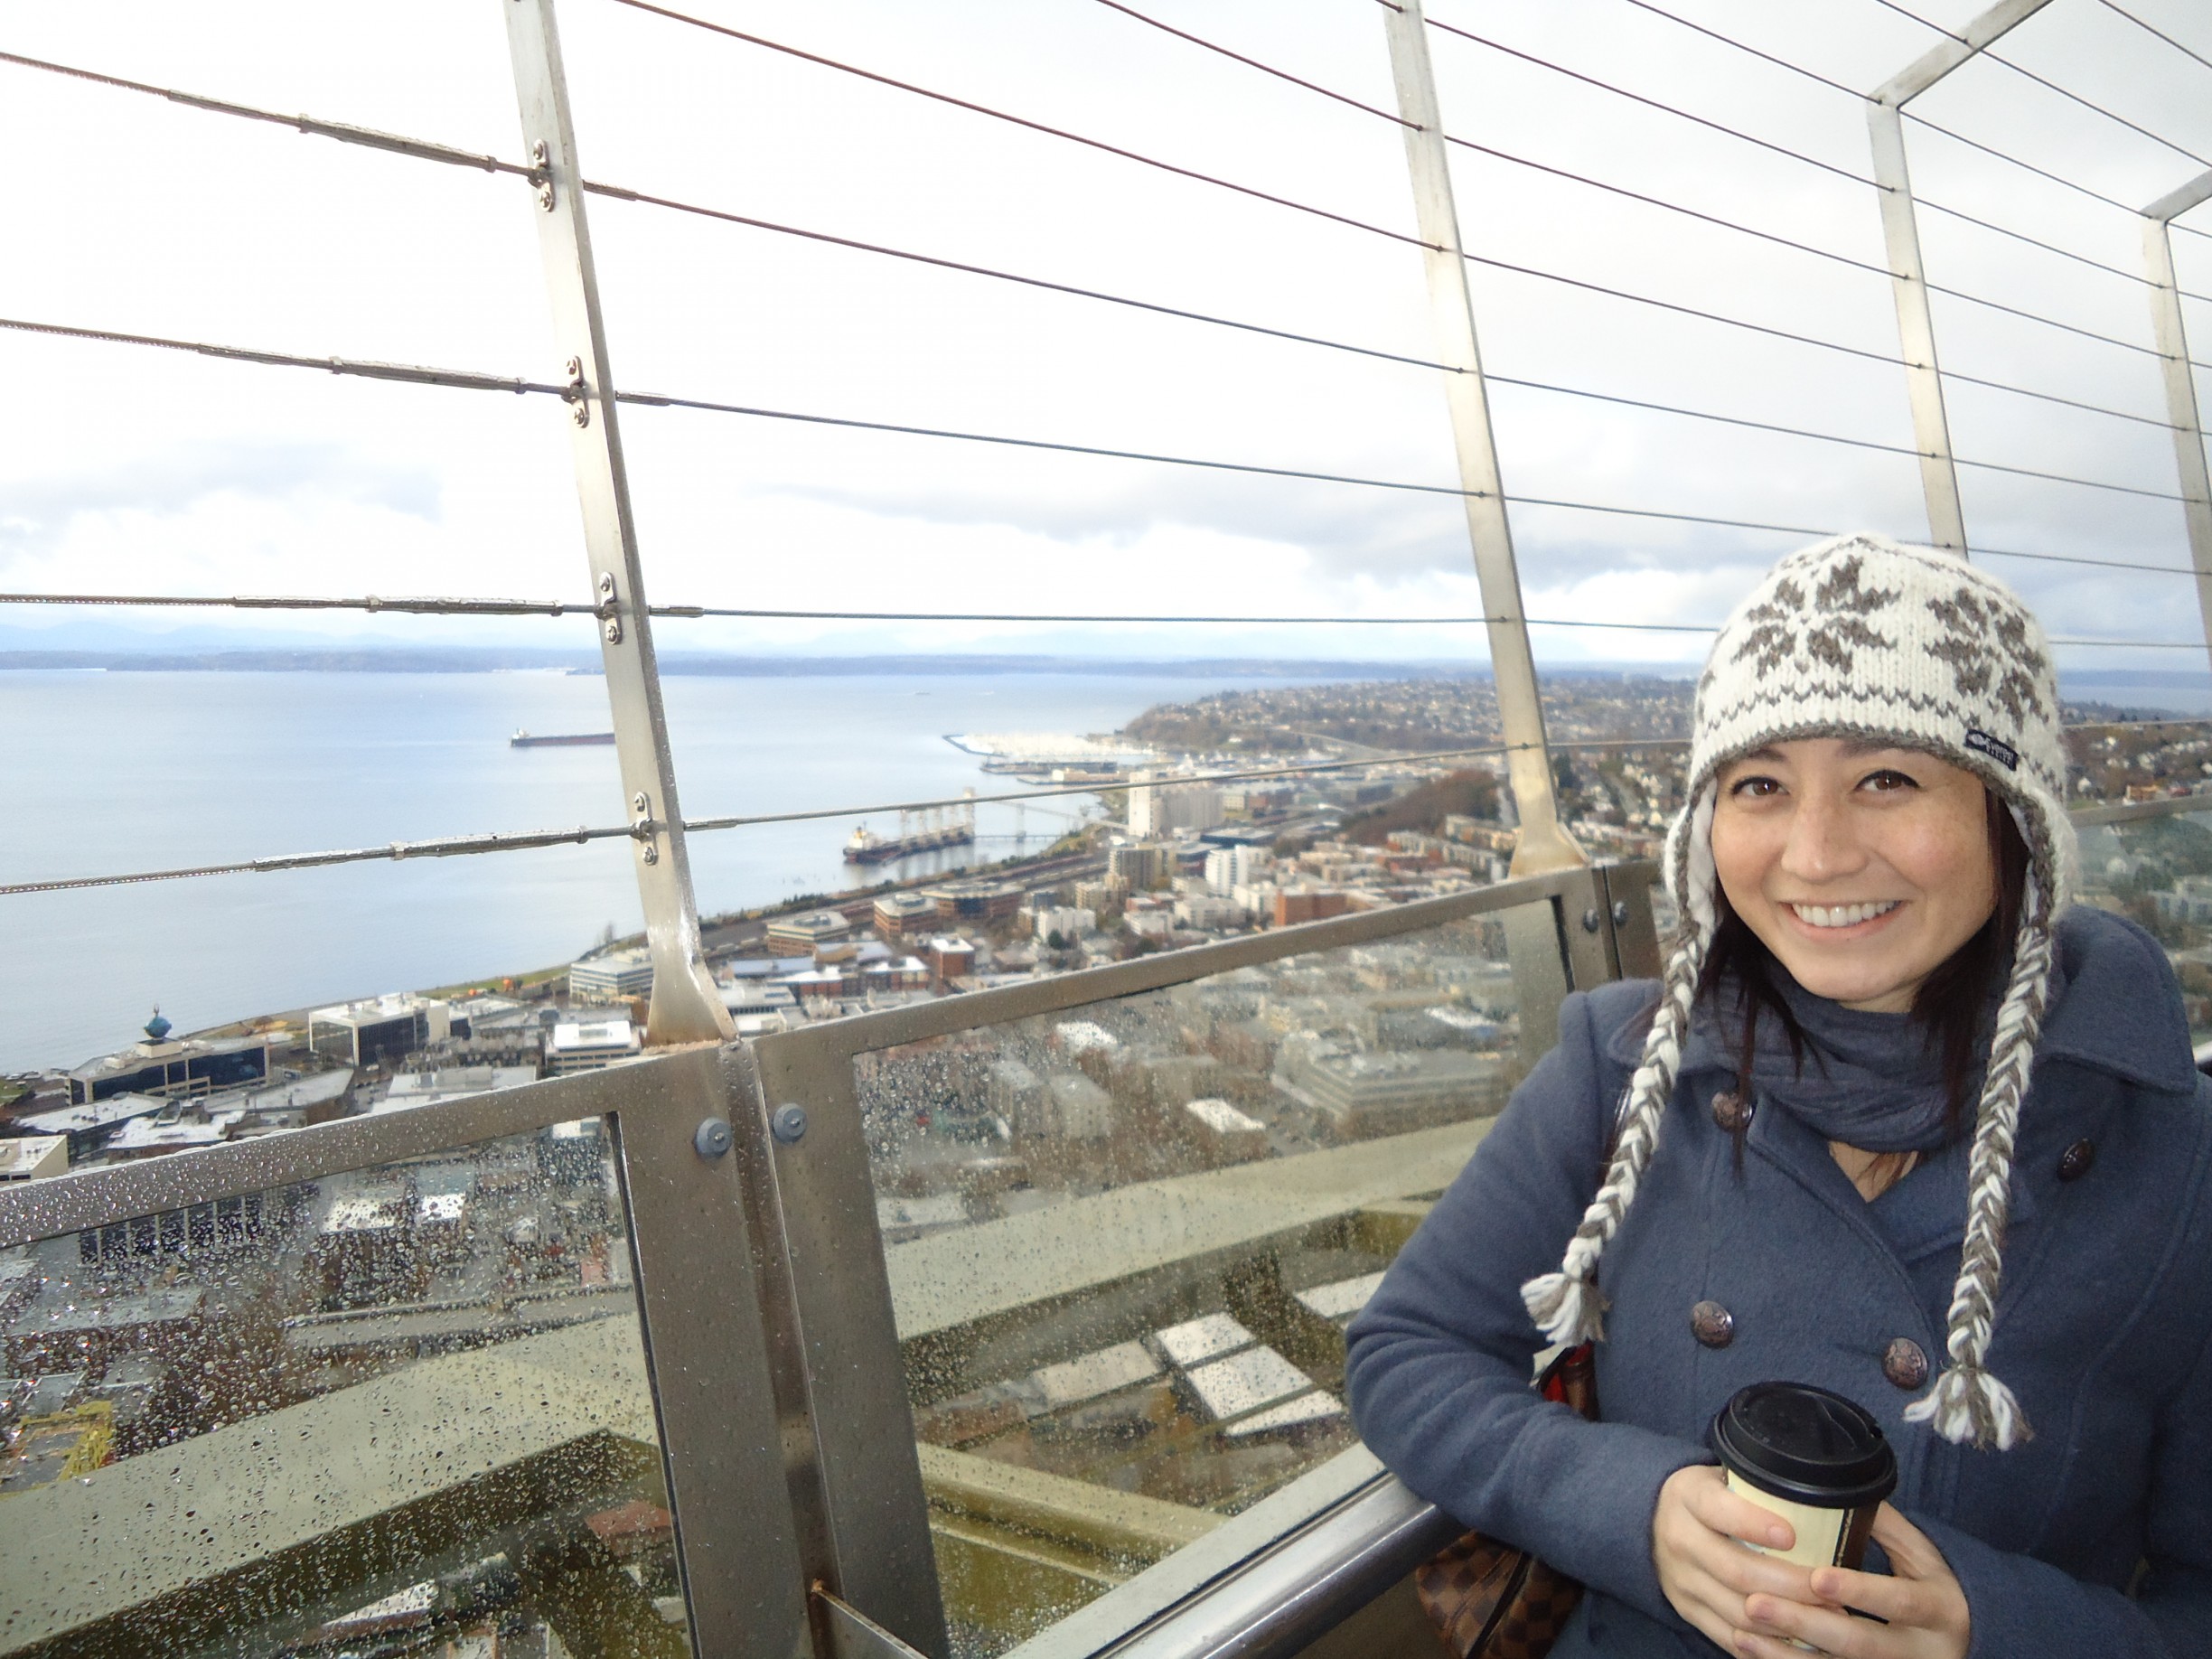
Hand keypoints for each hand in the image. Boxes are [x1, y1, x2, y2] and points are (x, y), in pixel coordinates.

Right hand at [1653, 1465, 1823, 1652]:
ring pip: (1739, 1611)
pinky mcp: (1687, 1610)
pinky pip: (1729, 1636)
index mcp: (1689, 1496)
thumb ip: (1756, 1488)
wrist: (1649, 1522)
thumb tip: (1818, 1497)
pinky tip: (1797, 1637)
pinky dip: (1766, 1643)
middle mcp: (1680, 1539)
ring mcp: (1682, 1580)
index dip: (1754, 1524)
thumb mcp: (1720, 1477)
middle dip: (1790, 1584)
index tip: (1791, 1535)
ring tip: (1824, 1616)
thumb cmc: (1705, 1498)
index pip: (1719, 1510)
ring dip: (1786, 1619)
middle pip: (1737, 1571)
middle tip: (1828, 1588)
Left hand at [1738, 1504, 1969, 1658]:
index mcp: (1939, 1610)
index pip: (1900, 1602)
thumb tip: (1832, 1485)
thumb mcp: (1921, 1555)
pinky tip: (1750, 1646)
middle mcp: (1921, 1652)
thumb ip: (1882, 1525)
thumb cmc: (1930, 1586)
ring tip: (1743, 1629)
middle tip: (1756, 1602)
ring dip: (1785, 1652)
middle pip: (1860, 1645)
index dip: (1860, 1590)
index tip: (1817, 1577)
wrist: (1960, 1638)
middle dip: (1805, 1624)